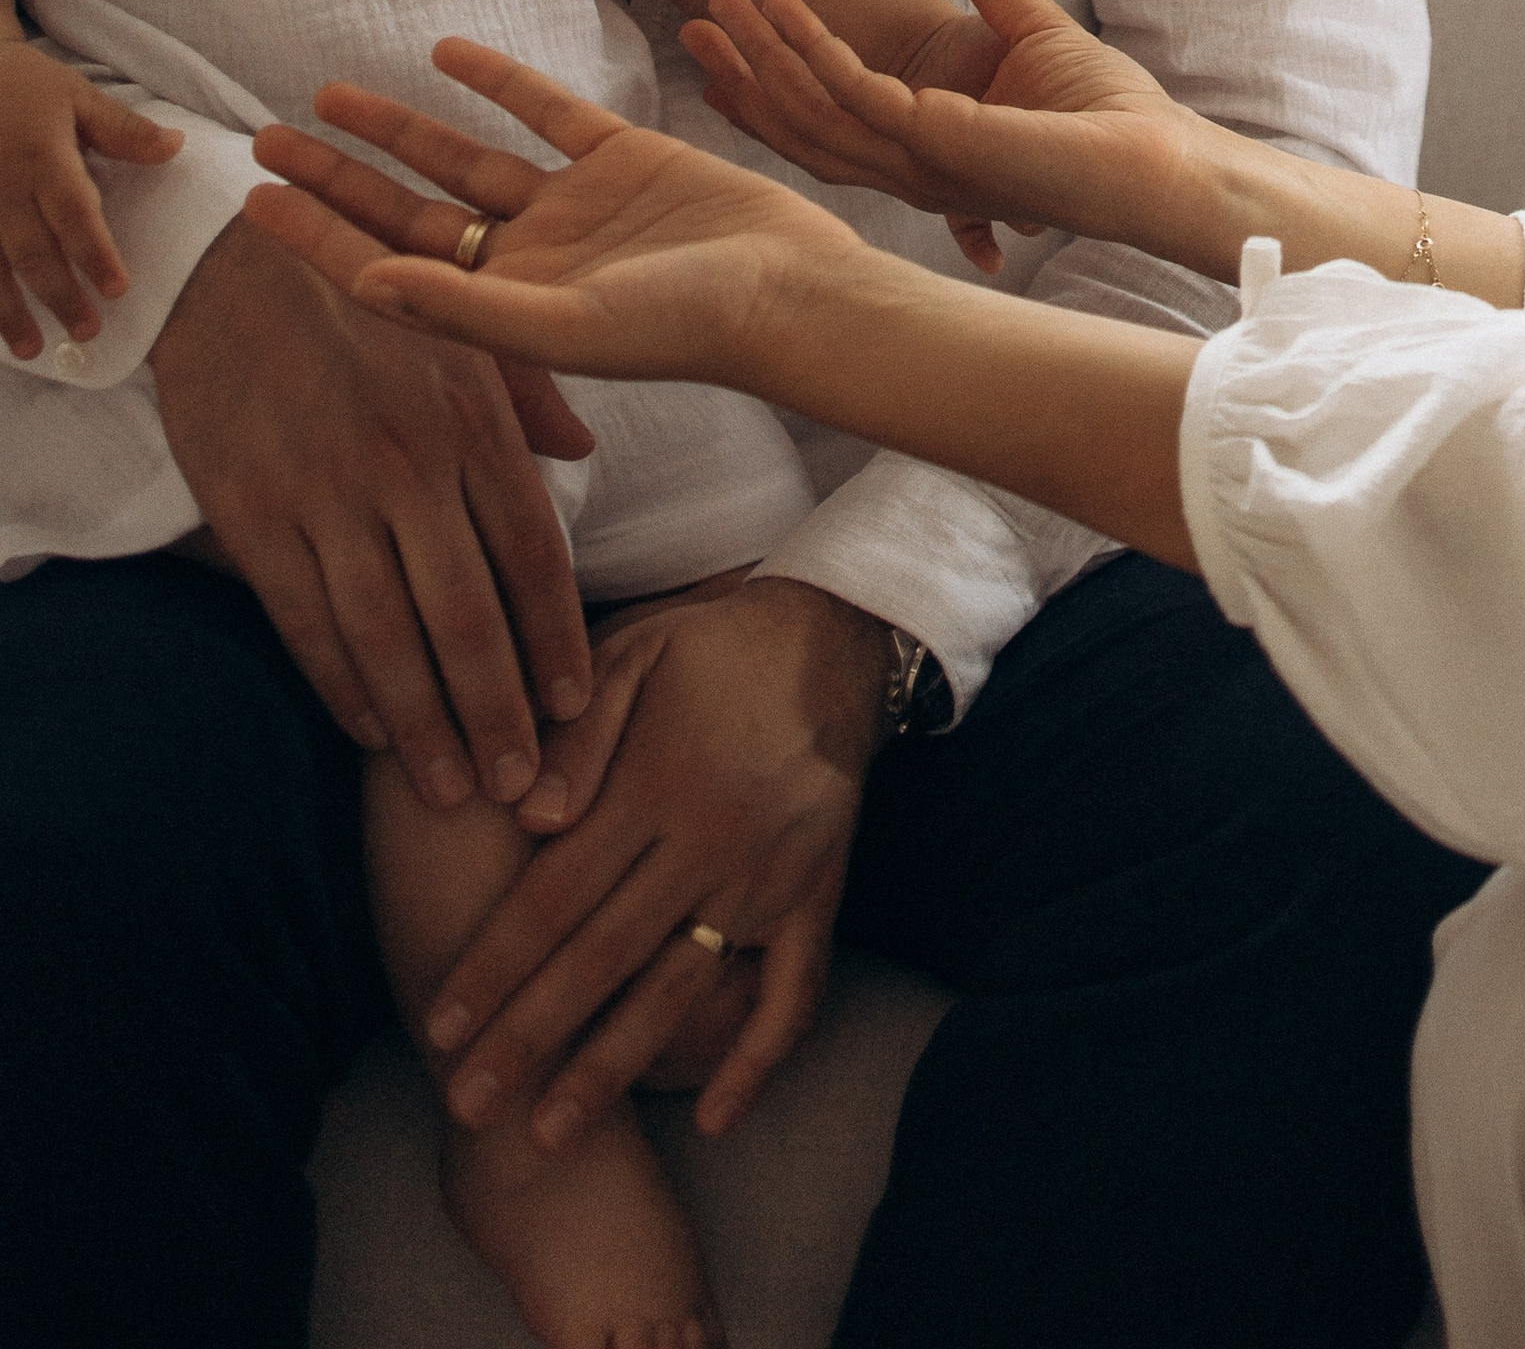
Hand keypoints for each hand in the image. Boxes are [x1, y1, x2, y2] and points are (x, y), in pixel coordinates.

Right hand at [0, 61, 180, 353]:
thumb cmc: (21, 85)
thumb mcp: (75, 94)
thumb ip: (123, 129)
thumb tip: (177, 148)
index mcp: (43, 160)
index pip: (74, 214)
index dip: (94, 254)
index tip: (118, 291)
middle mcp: (4, 189)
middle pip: (33, 251)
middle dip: (59, 296)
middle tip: (87, 332)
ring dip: (9, 312)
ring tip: (32, 350)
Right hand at [149, 212, 598, 807]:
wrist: (229, 270)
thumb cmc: (359, 303)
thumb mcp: (456, 333)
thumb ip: (526, 397)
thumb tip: (583, 453)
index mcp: (469, 418)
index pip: (533, 548)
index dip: (556, 635)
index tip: (574, 705)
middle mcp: (408, 463)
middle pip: (468, 612)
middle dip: (498, 709)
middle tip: (518, 786)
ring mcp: (328, 493)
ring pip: (388, 635)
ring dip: (424, 723)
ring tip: (450, 789)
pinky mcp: (254, 514)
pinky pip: (305, 620)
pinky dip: (342, 685)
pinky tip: (370, 730)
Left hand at [246, 33, 872, 383]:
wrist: (793, 289)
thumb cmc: (686, 327)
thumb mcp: (565, 327)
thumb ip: (464, 308)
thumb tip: (363, 285)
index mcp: (504, 309)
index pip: (385, 268)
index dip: (318, 236)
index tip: (254, 201)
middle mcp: (528, 260)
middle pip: (409, 213)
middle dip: (338, 179)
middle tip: (265, 142)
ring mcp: (574, 208)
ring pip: (464, 161)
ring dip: (398, 130)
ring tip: (327, 97)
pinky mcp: (624, 159)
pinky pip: (545, 112)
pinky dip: (498, 82)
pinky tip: (447, 53)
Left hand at [422, 576, 885, 1148]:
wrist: (836, 637)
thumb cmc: (714, 647)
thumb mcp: (636, 653)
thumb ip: (578, 733)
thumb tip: (525, 817)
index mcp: (656, 785)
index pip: (554, 896)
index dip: (493, 966)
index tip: (440, 1026)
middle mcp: (709, 843)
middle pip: (602, 959)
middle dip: (528, 1039)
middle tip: (468, 1105)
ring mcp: (767, 878)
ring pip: (679, 991)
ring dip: (611, 1068)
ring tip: (551, 1134)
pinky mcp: (816, 896)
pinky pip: (792, 991)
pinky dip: (757, 1059)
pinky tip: (712, 1116)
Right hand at [686, 0, 1232, 277]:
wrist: (1157, 158)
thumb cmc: (1101, 111)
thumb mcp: (1024, 19)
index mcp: (921, 145)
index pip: (818, 119)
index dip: (762, 82)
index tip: (715, 40)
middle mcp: (911, 163)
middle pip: (800, 122)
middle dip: (741, 73)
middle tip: (691, 19)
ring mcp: (927, 161)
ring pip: (819, 113)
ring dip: (768, 59)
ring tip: (729, 6)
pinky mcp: (952, 149)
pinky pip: (870, 104)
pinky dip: (827, 61)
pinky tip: (795, 22)